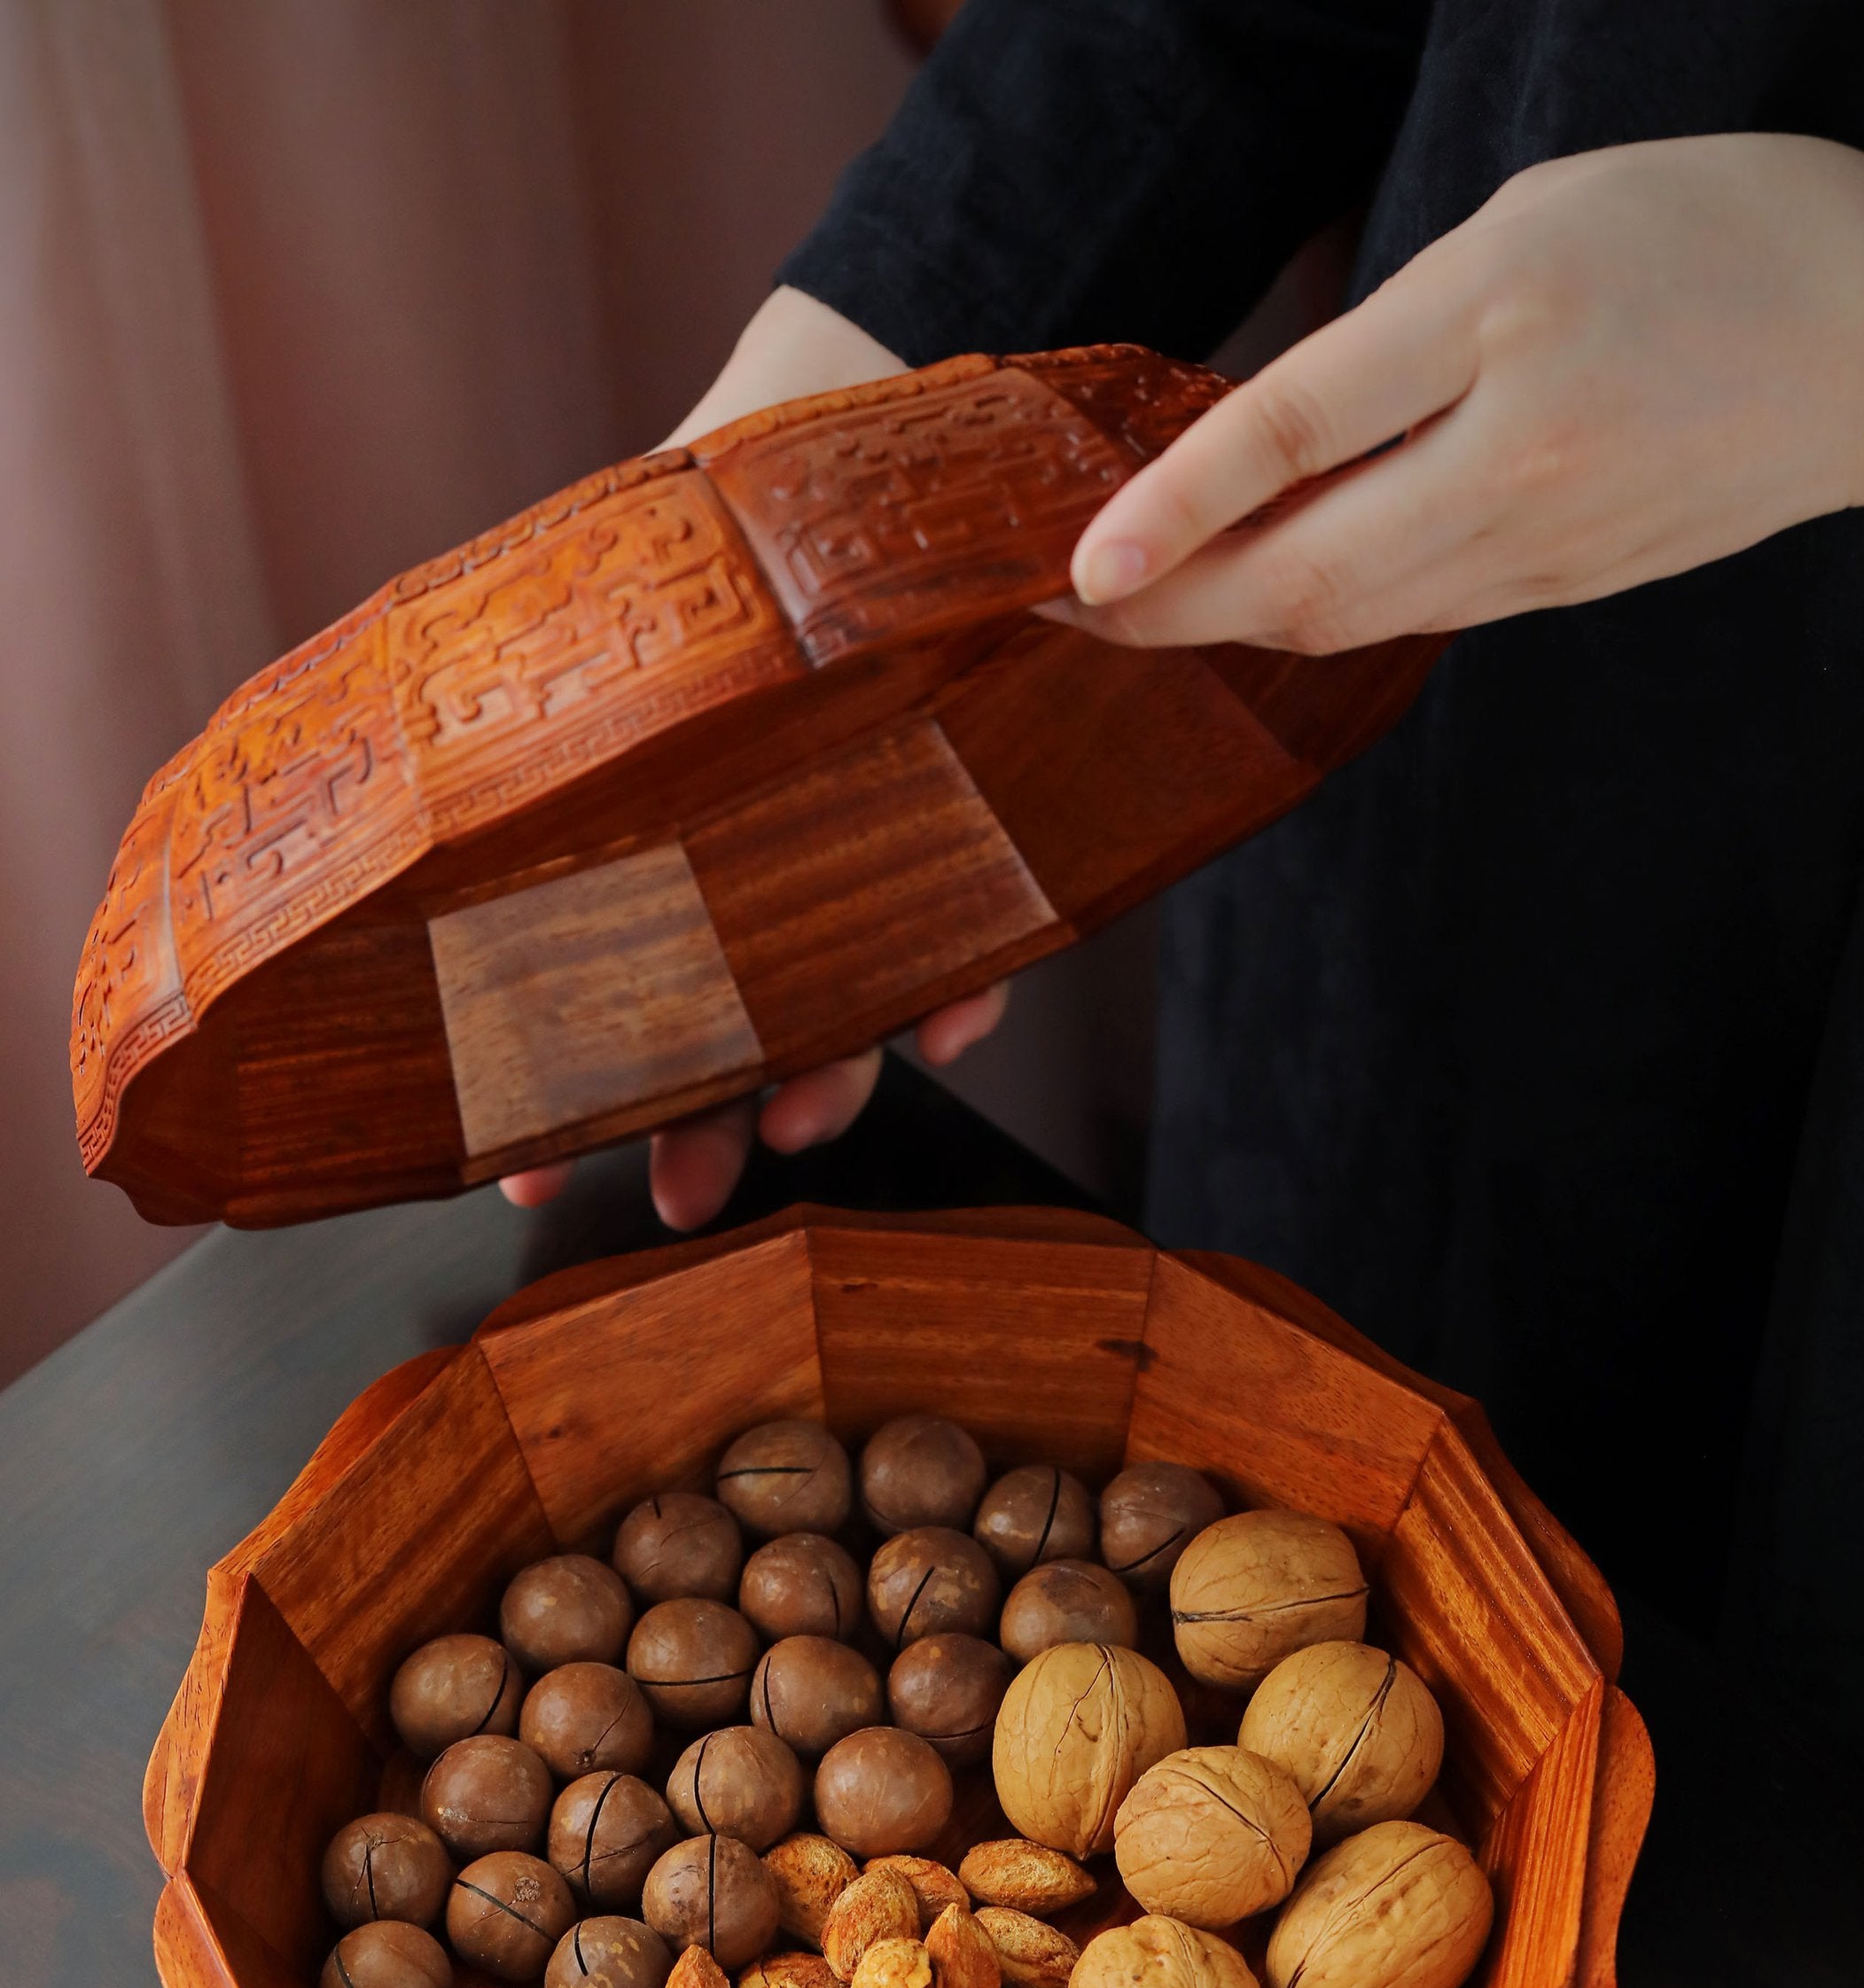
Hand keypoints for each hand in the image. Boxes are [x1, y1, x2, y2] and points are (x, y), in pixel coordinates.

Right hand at [501, 291, 1012, 1225]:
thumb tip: (385, 794)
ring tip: (802, 1121)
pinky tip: (955, 1023)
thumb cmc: (710, 536)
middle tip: (676, 1193)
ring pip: (855, 1007)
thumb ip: (547, 713)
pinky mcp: (979, 826)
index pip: (624, 997)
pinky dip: (973, 986)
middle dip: (705, 1125)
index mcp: (678, 851)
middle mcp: (773, 877)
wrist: (850, 428)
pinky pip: (988, 932)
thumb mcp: (606, 618)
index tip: (530, 1176)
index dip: (579, 1100)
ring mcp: (874, 863)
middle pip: (737, 1031)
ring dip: (830, 1080)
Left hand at [1059, 135, 1863, 654]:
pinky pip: (1412, 614)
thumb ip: (1390, 341)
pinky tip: (1263, 590)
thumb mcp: (1527, 229)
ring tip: (1131, 607)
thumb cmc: (1714, 234)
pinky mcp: (1564, 589)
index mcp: (1501, 344)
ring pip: (1347, 618)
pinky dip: (1318, 612)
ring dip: (1226, 623)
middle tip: (1058, 608)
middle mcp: (1515, 472)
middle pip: (1300, 581)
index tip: (1073, 568)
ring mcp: (1544, 552)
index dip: (1171, 512)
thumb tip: (1256, 442)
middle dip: (1164, 610)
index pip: (1294, 442)